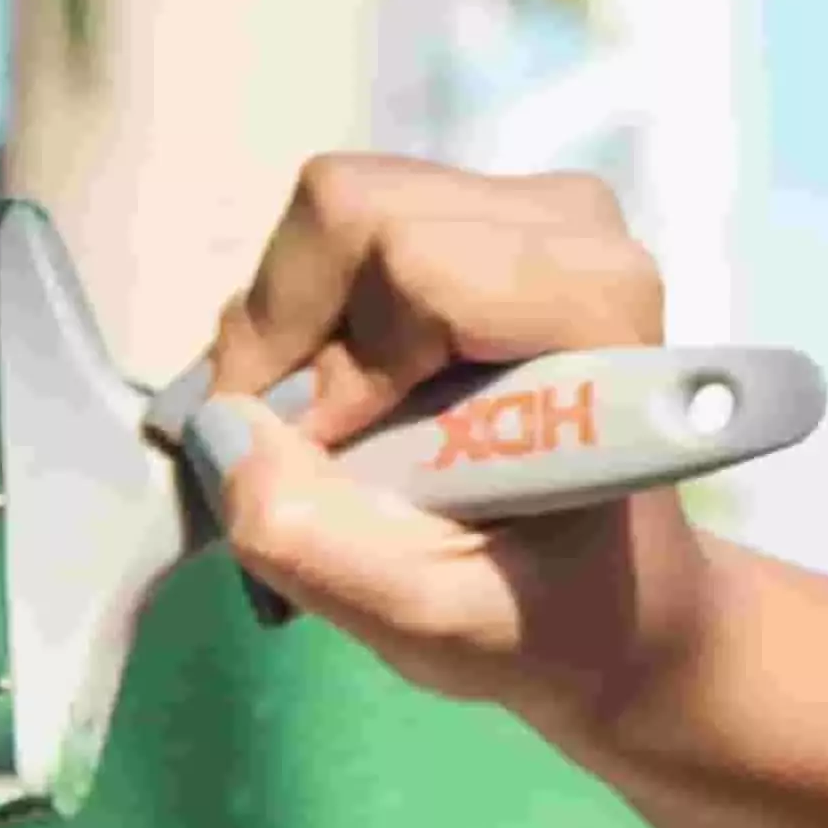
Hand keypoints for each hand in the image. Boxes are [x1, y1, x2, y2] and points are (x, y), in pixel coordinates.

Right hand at [181, 155, 722, 738]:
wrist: (607, 597)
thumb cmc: (542, 616)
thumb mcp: (430, 621)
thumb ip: (320, 544)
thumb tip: (221, 432)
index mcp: (597, 310)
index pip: (407, 257)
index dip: (328, 355)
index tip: (330, 460)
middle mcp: (575, 227)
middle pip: (351, 211)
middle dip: (290, 333)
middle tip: (305, 446)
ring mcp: (530, 206)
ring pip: (335, 213)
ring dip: (296, 330)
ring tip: (332, 433)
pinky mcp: (482, 211)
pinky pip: (344, 230)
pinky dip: (313, 316)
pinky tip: (352, 397)